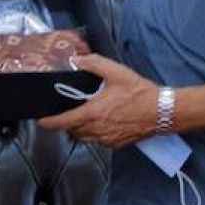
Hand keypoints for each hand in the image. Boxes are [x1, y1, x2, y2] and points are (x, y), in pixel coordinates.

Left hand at [37, 54, 156, 146]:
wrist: (162, 111)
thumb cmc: (140, 93)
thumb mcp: (116, 72)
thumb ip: (94, 64)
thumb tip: (77, 61)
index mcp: (93, 113)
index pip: (63, 122)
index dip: (49, 122)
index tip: (42, 120)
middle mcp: (97, 130)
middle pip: (72, 131)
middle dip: (66, 123)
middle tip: (68, 111)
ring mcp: (107, 139)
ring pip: (84, 138)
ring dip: (80, 129)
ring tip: (85, 116)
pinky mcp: (117, 144)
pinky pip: (98, 141)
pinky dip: (94, 133)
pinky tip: (103, 121)